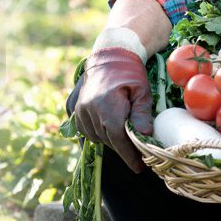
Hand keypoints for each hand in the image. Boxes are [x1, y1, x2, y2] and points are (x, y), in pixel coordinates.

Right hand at [73, 47, 152, 171]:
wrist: (110, 53)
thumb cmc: (130, 72)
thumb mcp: (142, 91)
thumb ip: (142, 114)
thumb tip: (145, 136)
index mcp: (108, 106)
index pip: (118, 140)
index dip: (129, 156)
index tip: (139, 167)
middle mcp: (90, 109)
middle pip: (107, 140)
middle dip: (122, 147)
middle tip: (137, 151)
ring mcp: (80, 108)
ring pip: (96, 136)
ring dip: (109, 139)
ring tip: (123, 134)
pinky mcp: (75, 107)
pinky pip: (85, 130)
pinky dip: (97, 132)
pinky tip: (107, 128)